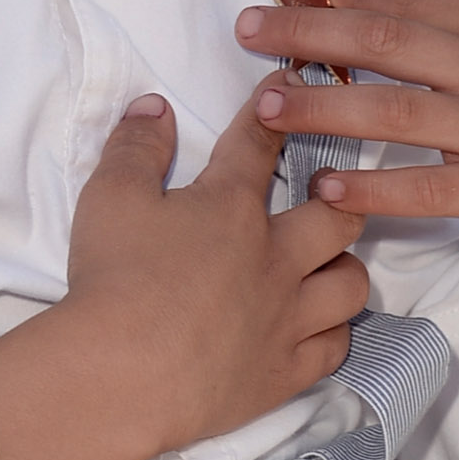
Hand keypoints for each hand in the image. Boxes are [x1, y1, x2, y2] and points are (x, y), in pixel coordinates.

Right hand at [0, 90, 370, 459]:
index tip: (288, 84)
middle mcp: (275, 257)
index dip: (272, 110)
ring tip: (323, 267)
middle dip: (338, 200)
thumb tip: (155, 106)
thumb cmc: (114, 279)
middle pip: (338, 218)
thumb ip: (135, 145)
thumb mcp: (108, 197)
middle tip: (322, 199)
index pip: (258, 144)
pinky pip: (334, 348)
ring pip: (350, 285)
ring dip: (341, 269)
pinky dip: (330, 333)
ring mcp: (287, 318)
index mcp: (231, 207)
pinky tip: (315, 328)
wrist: (119, 375)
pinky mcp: (283, 372)